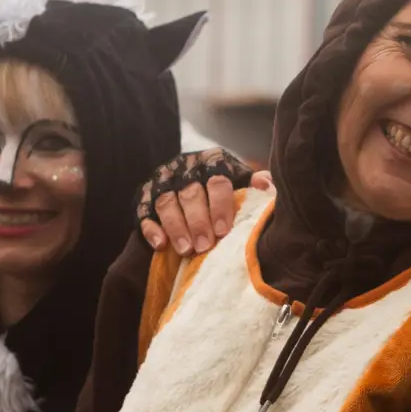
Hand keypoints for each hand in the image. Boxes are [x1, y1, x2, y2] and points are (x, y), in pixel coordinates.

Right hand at [137, 149, 269, 253]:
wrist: (192, 181)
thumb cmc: (224, 190)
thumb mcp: (241, 182)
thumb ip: (254, 184)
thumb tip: (266, 185)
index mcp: (212, 161)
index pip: (217, 180)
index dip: (220, 206)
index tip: (223, 230)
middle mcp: (185, 167)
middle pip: (190, 194)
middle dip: (198, 222)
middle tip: (204, 246)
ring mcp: (162, 181)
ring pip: (166, 203)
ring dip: (176, 228)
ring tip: (186, 250)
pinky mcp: (144, 196)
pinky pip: (144, 211)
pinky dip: (152, 228)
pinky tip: (160, 244)